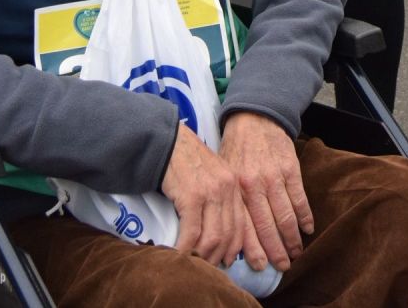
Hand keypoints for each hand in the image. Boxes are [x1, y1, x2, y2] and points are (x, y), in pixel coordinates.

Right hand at [162, 122, 260, 269]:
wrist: (166, 140)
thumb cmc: (185, 161)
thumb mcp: (210, 176)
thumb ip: (217, 199)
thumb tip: (215, 232)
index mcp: (234, 185)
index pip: (241, 224)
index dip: (233, 247)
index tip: (224, 260)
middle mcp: (227, 189)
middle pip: (228, 234)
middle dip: (217, 257)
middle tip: (205, 267)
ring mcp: (210, 192)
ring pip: (212, 237)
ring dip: (201, 256)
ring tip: (191, 264)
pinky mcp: (191, 196)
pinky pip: (192, 233)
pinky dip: (186, 248)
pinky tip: (179, 255)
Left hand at [219, 111, 313, 271]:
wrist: (254, 119)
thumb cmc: (236, 151)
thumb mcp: (225, 176)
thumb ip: (230, 203)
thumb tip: (230, 236)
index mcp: (235, 190)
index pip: (245, 227)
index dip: (255, 250)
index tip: (262, 267)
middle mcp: (254, 186)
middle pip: (267, 226)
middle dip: (276, 250)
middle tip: (284, 267)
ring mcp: (274, 178)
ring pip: (286, 216)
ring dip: (293, 237)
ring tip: (296, 253)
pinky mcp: (291, 169)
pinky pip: (299, 198)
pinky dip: (305, 216)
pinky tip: (308, 229)